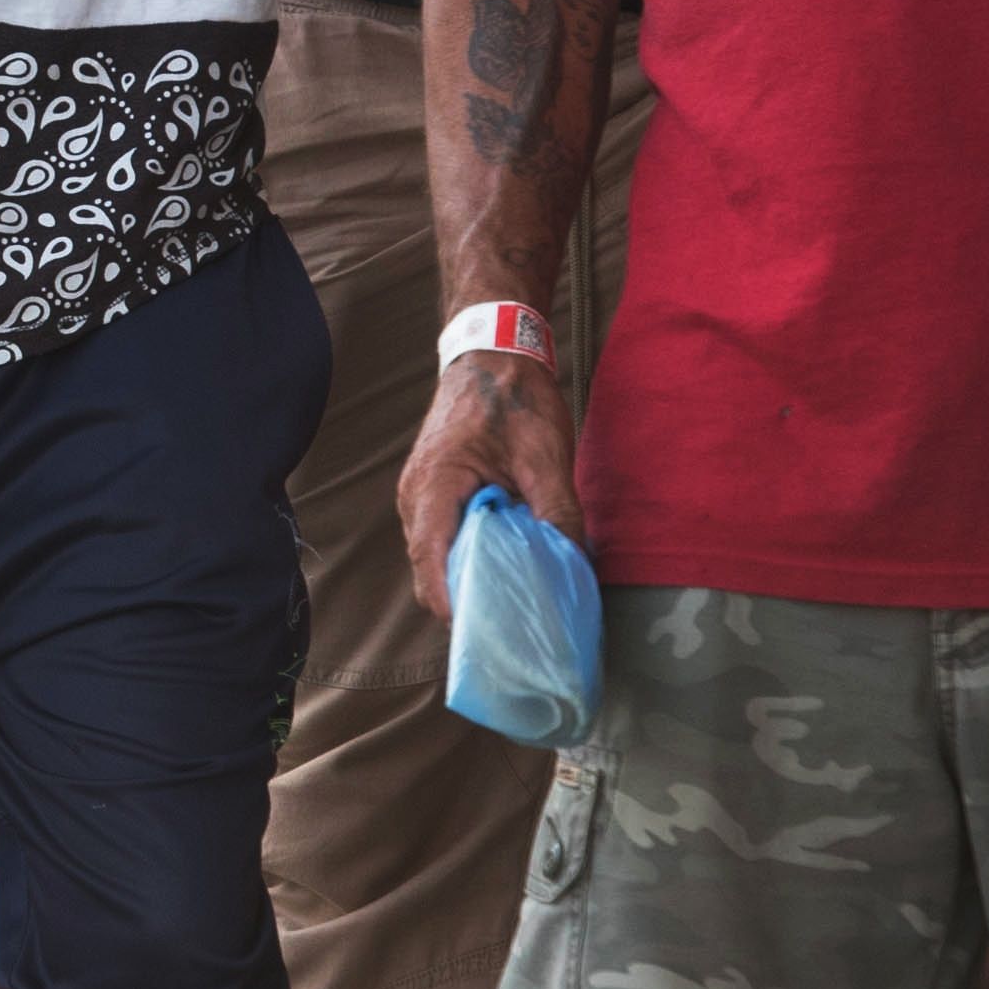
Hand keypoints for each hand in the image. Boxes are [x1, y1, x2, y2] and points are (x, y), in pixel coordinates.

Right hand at [397, 349, 579, 618]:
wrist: (492, 353)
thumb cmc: (515, 399)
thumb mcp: (547, 456)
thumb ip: (558, 514)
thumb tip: (573, 567)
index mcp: (435, 488)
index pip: (432, 569)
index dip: (458, 608)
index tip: (494, 635)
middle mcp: (415, 500)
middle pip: (430, 575)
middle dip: (469, 603)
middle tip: (517, 624)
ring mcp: (418, 499)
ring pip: (435, 562)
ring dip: (471, 581)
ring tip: (516, 598)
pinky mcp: (430, 497)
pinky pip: (442, 544)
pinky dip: (469, 560)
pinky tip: (507, 564)